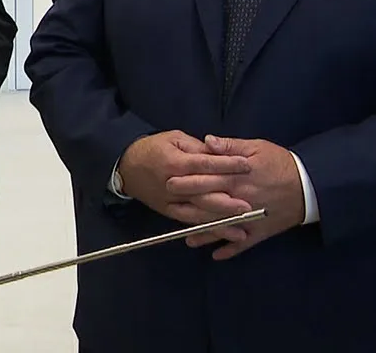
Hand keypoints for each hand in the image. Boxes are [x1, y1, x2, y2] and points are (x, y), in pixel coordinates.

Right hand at [116, 130, 252, 225]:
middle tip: (249, 205)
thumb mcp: (174, 138)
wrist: (127, 166)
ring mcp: (170, 202)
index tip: (247, 165)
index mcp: (175, 162)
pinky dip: (206, 232)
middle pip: (203, 194)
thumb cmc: (153, 148)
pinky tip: (222, 236)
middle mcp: (172, 185)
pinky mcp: (168, 212)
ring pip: (197, 214)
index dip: (227, 164)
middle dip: (227, 201)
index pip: (205, 164)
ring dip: (219, 223)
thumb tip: (218, 152)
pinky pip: (189, 224)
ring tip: (241, 229)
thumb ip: (197, 148)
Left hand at [170, 135, 305, 259]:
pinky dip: (230, 251)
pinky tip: (216, 256)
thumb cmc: (280, 162)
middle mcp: (238, 200)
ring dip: (204, 234)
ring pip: (221, 228)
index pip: (205, 179)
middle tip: (169, 209)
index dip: (186, 181)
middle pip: (208, 204)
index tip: (168, 182)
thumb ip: (230, 147)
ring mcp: (248, 218)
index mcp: (235, 178)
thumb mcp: (256, 148)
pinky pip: (243, 244)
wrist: (310, 185)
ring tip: (187, 239)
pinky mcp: (261, 231)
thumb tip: (206, 141)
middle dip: (188, 207)